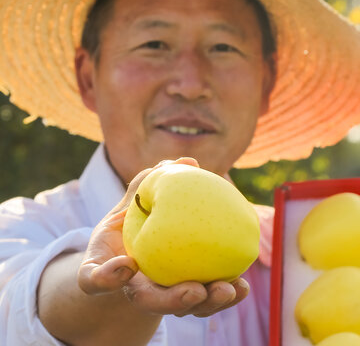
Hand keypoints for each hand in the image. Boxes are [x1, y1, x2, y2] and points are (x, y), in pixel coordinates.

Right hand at [78, 157, 249, 317]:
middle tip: (196, 290)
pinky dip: (226, 294)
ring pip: (187, 306)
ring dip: (210, 302)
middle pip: (156, 303)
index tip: (128, 264)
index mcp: (115, 270)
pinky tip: (242, 285)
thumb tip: (184, 161)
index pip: (104, 280)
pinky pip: (207, 296)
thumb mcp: (127, 207)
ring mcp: (167, 294)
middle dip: (177, 300)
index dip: (111, 277)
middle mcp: (142, 288)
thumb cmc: (130, 228)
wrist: (136, 251)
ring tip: (231, 289)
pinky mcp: (191, 292)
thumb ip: (143, 186)